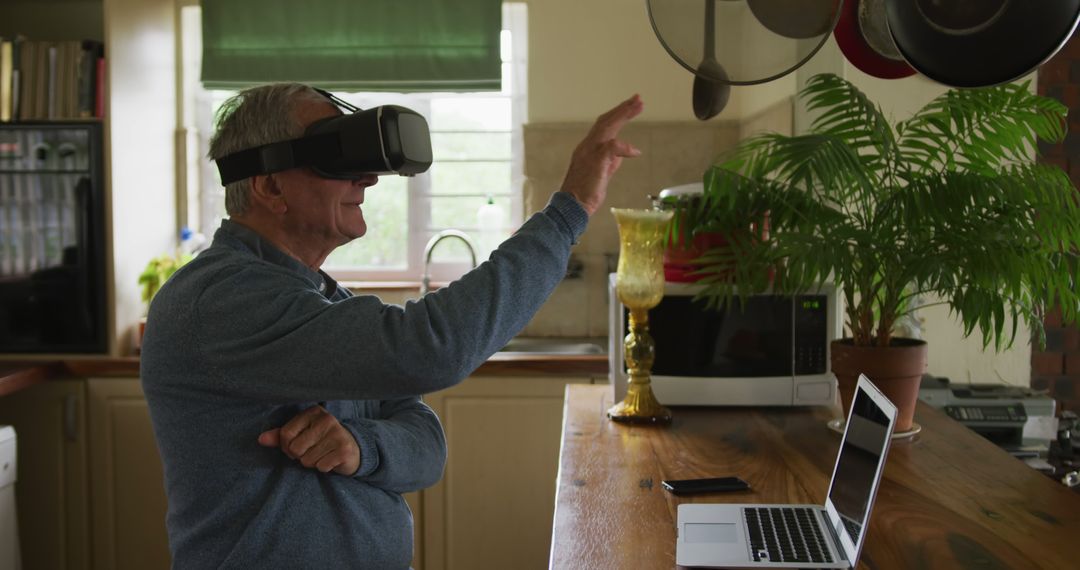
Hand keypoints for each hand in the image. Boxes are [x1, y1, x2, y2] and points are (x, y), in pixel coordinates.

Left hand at [258, 405, 360, 474]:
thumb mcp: (301, 434)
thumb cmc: (321, 441)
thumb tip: (261, 439)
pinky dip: (323, 467)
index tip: (296, 447)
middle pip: (295, 448)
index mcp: (313, 412)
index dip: (286, 447)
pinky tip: (331, 460)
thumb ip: (280, 436)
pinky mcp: (344, 450)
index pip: (285, 434)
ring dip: (312, 463)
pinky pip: (321, 466)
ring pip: (307, 460)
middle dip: (300, 456)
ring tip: (322, 455)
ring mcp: (337, 434)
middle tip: (311, 451)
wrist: (353, 448)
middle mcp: (326, 419)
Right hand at [560, 94, 644, 215]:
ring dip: (623, 115)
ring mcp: (589, 152)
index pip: (603, 125)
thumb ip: (610, 161)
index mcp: (588, 147)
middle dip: (623, 109)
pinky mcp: (595, 161)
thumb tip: (622, 153)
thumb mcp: (601, 173)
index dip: (617, 115)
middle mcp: (587, 146)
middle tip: (638, 99)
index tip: (631, 106)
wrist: (572, 206)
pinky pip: (612, 147)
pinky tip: (635, 151)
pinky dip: (625, 147)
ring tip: (638, 106)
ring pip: (607, 127)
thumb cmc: (585, 193)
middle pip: (605, 121)